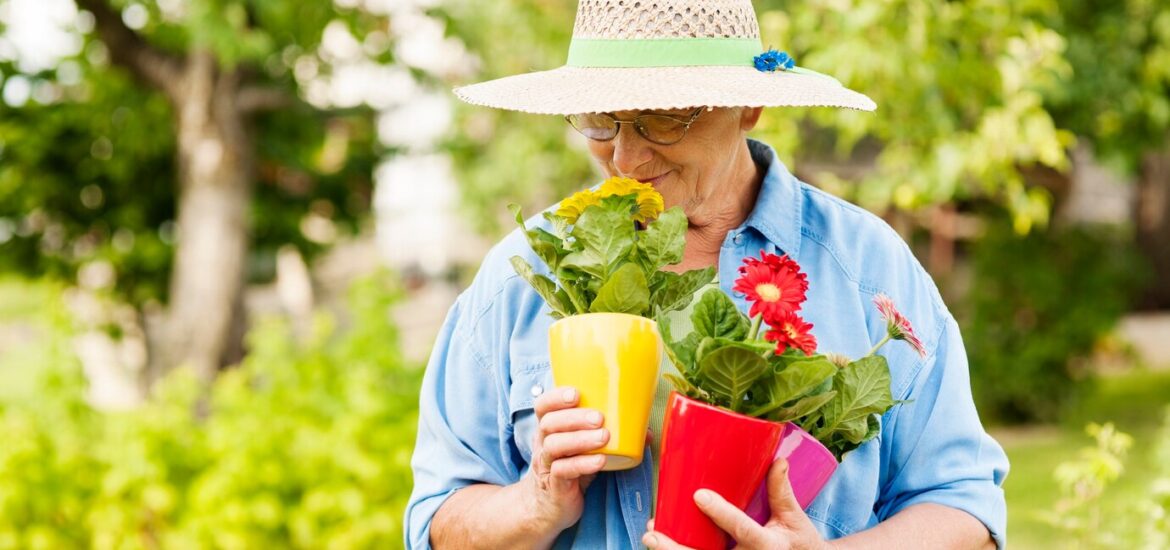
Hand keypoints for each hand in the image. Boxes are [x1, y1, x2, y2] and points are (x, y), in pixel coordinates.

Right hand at [526, 386, 609, 531]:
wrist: (550, 507)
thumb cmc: (570, 470)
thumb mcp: (584, 450)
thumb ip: (608, 436)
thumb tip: (645, 431)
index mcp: (549, 429)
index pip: (543, 406)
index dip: (556, 397)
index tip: (576, 393)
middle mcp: (543, 444)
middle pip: (549, 424)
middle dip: (574, 417)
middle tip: (599, 417)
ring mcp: (546, 464)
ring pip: (554, 446)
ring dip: (581, 439)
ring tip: (604, 437)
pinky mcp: (554, 485)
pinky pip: (563, 471)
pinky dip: (582, 464)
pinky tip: (600, 461)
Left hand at [643, 459, 833, 549]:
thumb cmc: (800, 544)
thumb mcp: (794, 519)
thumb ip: (781, 491)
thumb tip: (778, 460)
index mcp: (768, 545)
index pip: (742, 529)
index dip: (721, 513)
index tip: (700, 495)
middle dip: (677, 548)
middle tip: (653, 534)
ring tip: (651, 539)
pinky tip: (664, 547)